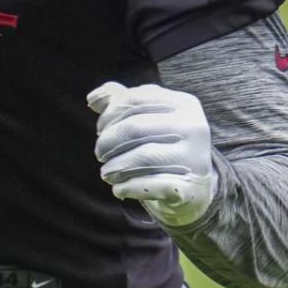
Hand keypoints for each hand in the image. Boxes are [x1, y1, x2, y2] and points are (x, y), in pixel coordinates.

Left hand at [86, 81, 215, 226]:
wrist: (192, 188)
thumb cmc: (163, 145)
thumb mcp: (146, 117)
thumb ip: (120, 101)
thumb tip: (92, 98)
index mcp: (183, 104)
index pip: (135, 99)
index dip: (109, 115)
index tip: (100, 130)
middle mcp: (193, 127)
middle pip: (135, 127)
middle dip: (108, 141)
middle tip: (99, 154)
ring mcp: (195, 158)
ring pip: (143, 156)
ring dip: (115, 166)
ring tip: (106, 173)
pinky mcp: (190, 188)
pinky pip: (152, 184)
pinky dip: (128, 187)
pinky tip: (119, 189)